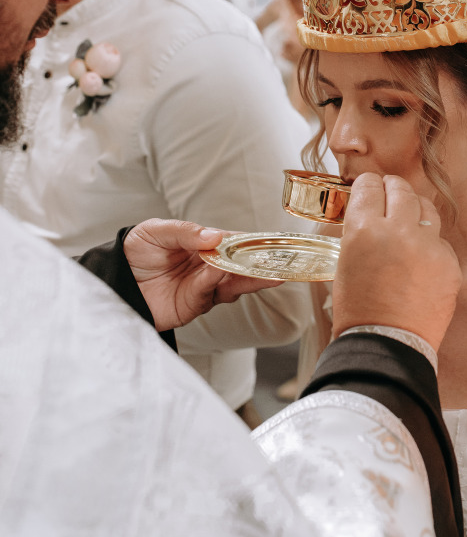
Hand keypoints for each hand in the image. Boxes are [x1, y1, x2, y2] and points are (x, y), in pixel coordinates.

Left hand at [123, 219, 281, 330]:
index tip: (271, 240)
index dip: (253, 240)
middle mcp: (208, 266)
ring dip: (251, 276)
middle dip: (262, 261)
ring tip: (270, 271)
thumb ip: (186, 232)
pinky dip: (219, 282)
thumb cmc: (135, 252)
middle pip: (241, 263)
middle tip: (283, 259)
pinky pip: (211, 293)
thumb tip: (216, 235)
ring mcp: (203, 287)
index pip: (234, 240)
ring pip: (233, 281)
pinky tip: (225, 272)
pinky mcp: (194, 305)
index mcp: (203, 244)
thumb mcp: (156, 232)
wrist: (114, 284)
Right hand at [332, 174, 461, 352]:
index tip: (370, 189)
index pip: (369, 186)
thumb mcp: (345, 262)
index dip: (368, 186)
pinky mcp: (450, 264)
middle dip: (393, 189)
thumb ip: (359, 231)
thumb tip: (370, 213)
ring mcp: (429, 247)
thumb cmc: (359, 310)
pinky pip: (441, 241)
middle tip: (389, 195)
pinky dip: (431, 245)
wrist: (387, 346)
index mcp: (364, 229)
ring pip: (427, 208)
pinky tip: (421, 260)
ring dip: (415, 210)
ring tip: (409, 221)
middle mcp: (399, 231)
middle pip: (401, 189)